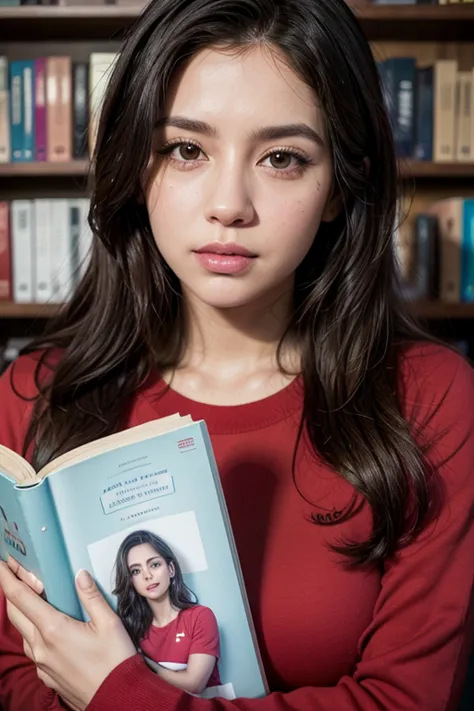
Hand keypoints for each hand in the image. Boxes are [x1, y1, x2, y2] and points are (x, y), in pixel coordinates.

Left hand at [0, 557, 135, 710]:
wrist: (116, 699)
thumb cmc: (115, 661)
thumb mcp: (109, 622)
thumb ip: (91, 596)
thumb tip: (79, 574)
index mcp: (53, 629)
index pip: (20, 597)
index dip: (8, 577)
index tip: (3, 563)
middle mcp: (40, 646)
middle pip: (15, 612)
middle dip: (13, 590)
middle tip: (20, 573)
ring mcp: (40, 663)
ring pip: (23, 631)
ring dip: (23, 612)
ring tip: (36, 598)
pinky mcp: (46, 675)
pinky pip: (32, 648)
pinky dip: (33, 631)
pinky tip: (49, 627)